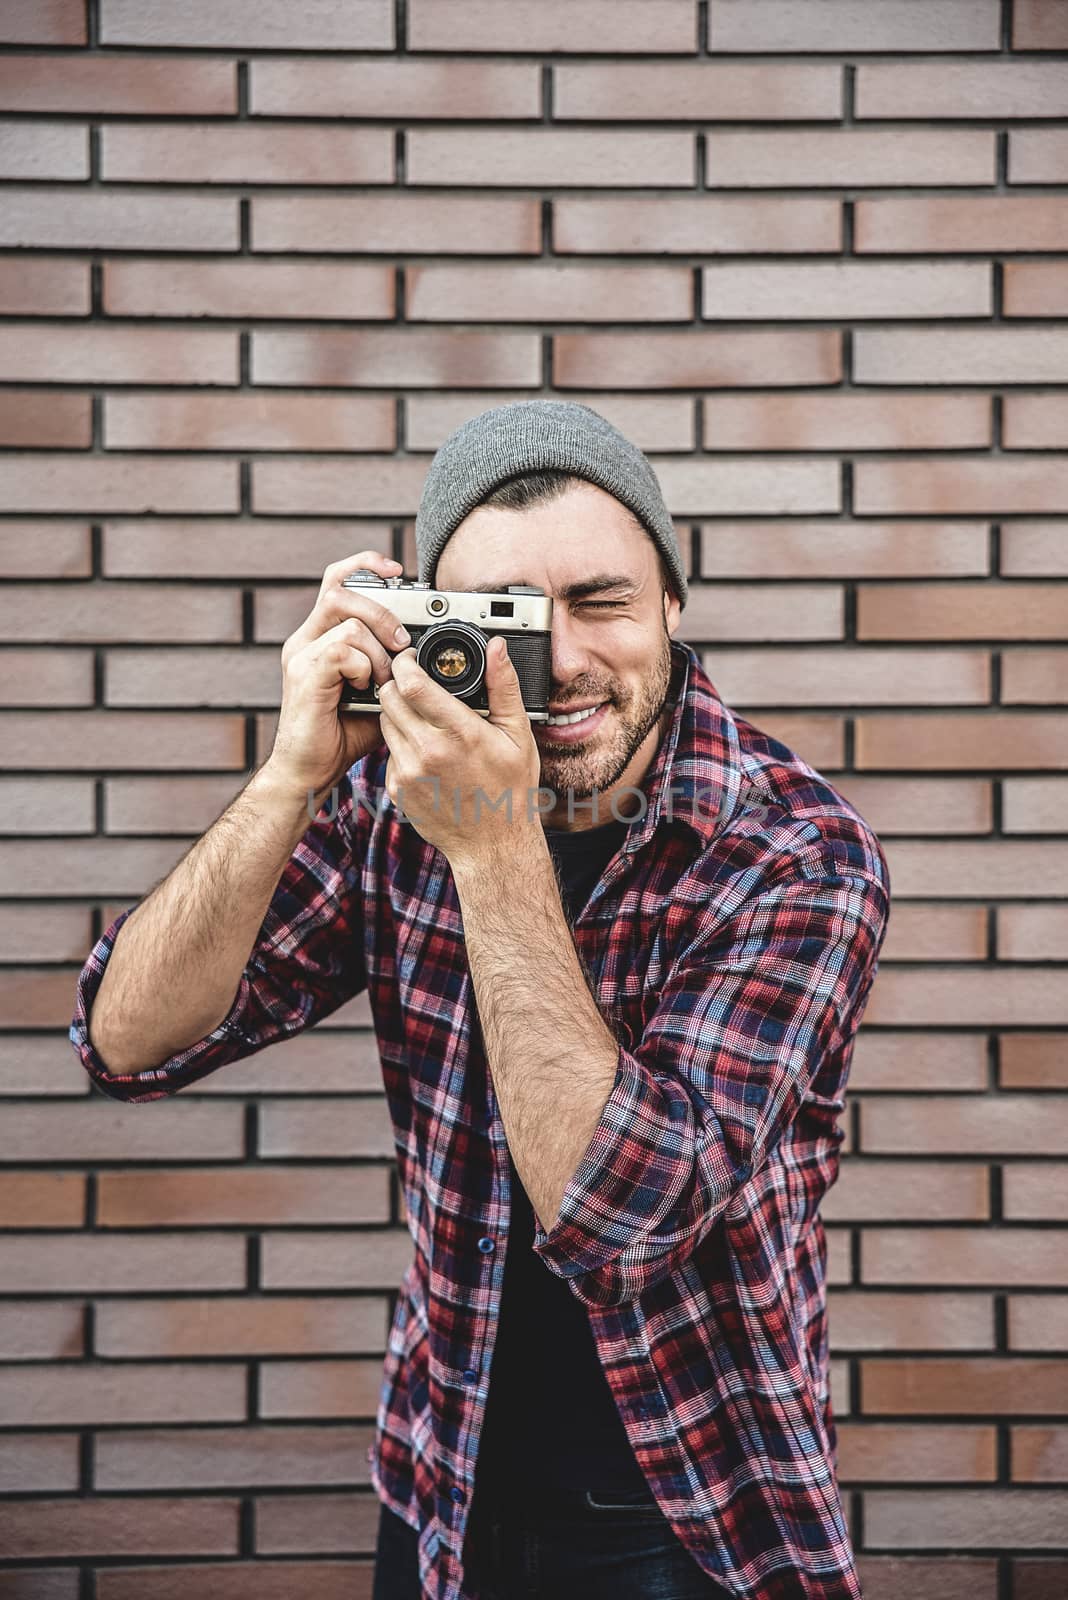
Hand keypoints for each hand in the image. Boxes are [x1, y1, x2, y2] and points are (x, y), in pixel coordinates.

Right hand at [265, 549, 412, 806]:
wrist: (310, 772)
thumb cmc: (343, 736)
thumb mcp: (381, 695)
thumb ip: (396, 670)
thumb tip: (431, 659)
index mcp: (321, 637)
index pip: (337, 580)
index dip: (365, 565)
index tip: (396, 569)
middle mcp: (306, 639)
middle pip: (341, 590)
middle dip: (382, 609)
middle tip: (402, 642)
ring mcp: (301, 655)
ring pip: (347, 619)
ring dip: (378, 646)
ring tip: (385, 678)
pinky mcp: (304, 675)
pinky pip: (341, 649)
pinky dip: (365, 666)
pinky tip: (367, 689)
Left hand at [376, 635, 541, 865]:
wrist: (492, 844)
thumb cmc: (510, 789)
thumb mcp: (517, 735)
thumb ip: (503, 687)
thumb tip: (496, 648)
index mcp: (459, 733)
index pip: (413, 684)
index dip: (406, 663)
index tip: (411, 657)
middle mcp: (428, 752)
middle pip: (389, 698)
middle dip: (397, 683)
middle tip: (413, 682)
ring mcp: (408, 773)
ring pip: (384, 722)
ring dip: (397, 712)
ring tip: (422, 717)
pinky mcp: (397, 789)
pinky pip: (388, 753)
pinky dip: (401, 744)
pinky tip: (424, 751)